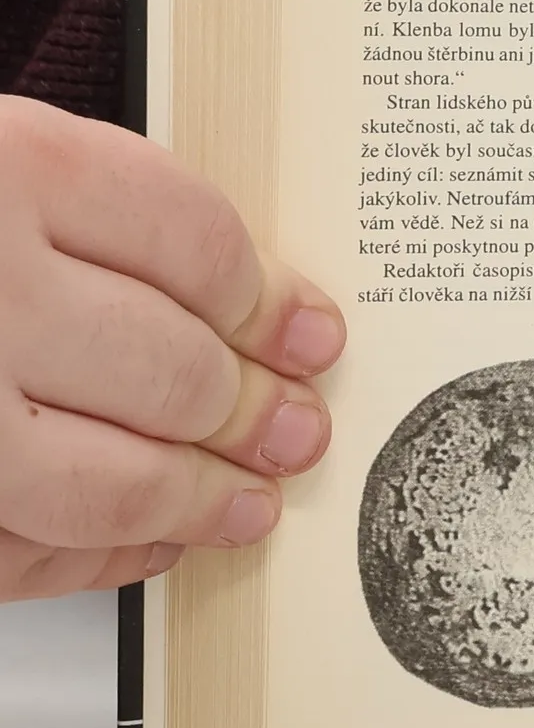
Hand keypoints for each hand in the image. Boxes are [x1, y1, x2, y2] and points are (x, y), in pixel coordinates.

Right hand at [0, 97, 344, 601]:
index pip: (197, 245)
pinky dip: (102, 558)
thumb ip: (83, 216)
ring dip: (201, 500)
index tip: (309, 333)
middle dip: (252, 411)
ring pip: (114, 482)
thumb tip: (250, 312)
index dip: (270, 300)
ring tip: (251, 498)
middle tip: (297, 426)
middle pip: (174, 369)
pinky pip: (25, 556)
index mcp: (3, 170)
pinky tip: (149, 541)